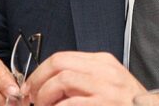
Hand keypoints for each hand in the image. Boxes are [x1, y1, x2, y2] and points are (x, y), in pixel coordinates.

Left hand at [22, 51, 147, 105]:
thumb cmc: (128, 104)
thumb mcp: (108, 84)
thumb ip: (83, 80)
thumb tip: (50, 85)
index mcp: (103, 63)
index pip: (61, 57)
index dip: (39, 73)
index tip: (31, 87)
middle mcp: (105, 70)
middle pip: (58, 63)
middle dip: (37, 82)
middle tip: (31, 97)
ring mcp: (107, 87)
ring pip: (62, 80)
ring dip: (45, 96)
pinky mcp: (106, 103)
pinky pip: (71, 103)